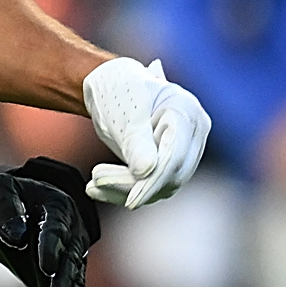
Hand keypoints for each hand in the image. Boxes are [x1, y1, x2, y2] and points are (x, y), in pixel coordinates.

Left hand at [0, 155, 100, 286]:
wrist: (4, 212)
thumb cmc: (2, 198)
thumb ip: (6, 210)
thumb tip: (15, 236)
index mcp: (57, 208)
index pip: (56, 229)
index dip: (52, 247)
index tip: (47, 266)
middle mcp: (71, 234)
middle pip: (71, 259)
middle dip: (65, 279)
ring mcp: (70, 258)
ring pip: (76, 282)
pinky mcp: (65, 278)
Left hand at [80, 56, 210, 206]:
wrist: (109, 86)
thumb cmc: (118, 88)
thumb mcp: (125, 111)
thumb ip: (137, 141)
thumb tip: (147, 172)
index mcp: (186, 112)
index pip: (175, 157)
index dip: (154, 181)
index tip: (131, 201)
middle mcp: (192, 133)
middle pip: (171, 174)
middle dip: (134, 185)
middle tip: (96, 180)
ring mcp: (183, 149)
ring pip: (162, 185)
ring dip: (125, 190)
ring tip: (93, 183)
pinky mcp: (169, 163)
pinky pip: (152, 185)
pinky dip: (125, 190)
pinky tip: (99, 188)